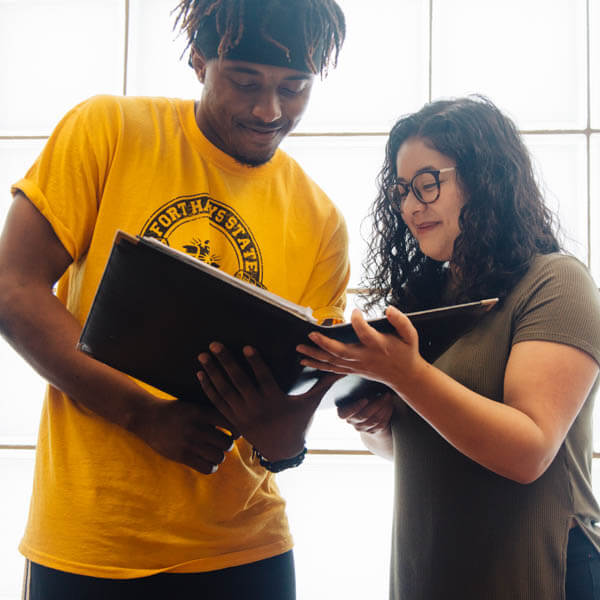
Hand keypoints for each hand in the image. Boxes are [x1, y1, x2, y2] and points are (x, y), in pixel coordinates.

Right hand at [129, 396, 238, 474]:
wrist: (148, 417)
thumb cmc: (175, 411)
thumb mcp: (194, 406)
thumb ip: (212, 414)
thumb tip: (235, 424)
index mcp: (202, 412)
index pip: (230, 423)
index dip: (237, 430)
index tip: (236, 433)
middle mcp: (197, 428)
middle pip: (227, 443)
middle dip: (227, 444)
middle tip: (223, 443)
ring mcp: (189, 443)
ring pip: (219, 456)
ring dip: (219, 456)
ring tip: (215, 452)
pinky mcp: (182, 456)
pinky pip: (207, 468)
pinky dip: (212, 466)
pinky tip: (208, 461)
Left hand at [197, 343, 340, 460]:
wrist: (282, 450)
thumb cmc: (297, 422)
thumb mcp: (310, 404)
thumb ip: (322, 384)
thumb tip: (340, 369)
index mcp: (274, 401)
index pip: (263, 378)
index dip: (255, 362)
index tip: (247, 347)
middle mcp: (256, 407)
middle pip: (238, 382)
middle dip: (226, 362)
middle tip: (215, 345)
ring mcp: (242, 414)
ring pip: (224, 391)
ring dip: (212, 372)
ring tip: (202, 356)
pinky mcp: (233, 420)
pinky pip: (218, 403)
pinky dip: (208, 389)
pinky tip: (201, 374)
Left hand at [297, 306, 424, 391]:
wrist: (406, 376)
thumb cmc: (406, 351)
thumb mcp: (410, 335)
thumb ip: (401, 321)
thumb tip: (389, 309)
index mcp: (379, 346)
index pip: (366, 334)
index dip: (359, 322)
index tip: (355, 311)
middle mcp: (365, 357)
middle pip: (342, 352)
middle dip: (325, 344)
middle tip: (311, 334)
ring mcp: (357, 366)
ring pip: (332, 362)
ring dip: (315, 356)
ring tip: (299, 348)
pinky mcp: (352, 370)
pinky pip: (331, 369)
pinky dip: (317, 365)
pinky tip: (304, 362)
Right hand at [337, 391, 395, 433]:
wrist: (368, 410)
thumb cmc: (360, 395)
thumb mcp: (357, 392)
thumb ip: (359, 389)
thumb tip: (369, 381)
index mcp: (343, 411)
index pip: (344, 414)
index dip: (355, 407)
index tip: (365, 399)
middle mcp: (351, 421)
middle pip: (364, 415)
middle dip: (377, 404)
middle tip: (386, 394)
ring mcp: (362, 428)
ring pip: (374, 420)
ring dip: (384, 408)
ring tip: (389, 398)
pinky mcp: (372, 431)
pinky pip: (381, 424)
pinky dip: (387, 414)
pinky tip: (390, 405)